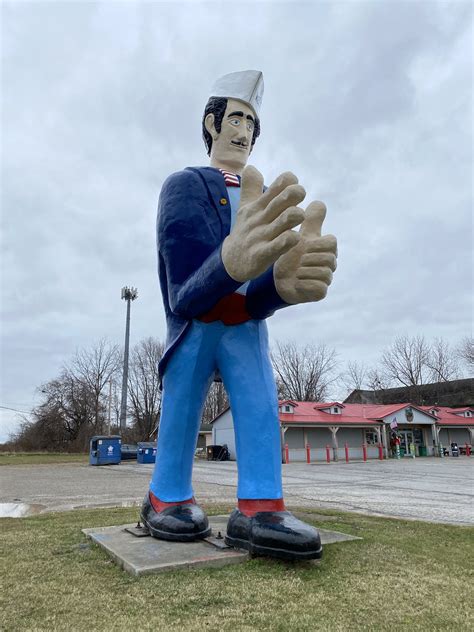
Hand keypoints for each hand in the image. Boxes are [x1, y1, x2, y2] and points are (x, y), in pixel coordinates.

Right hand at [222, 165, 305, 281]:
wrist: (231, 262)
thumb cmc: (244, 232)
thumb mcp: (245, 209)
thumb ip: (250, 188)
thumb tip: (250, 167)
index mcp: (259, 206)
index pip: (277, 185)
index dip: (289, 181)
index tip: (294, 185)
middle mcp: (261, 219)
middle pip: (283, 199)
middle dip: (295, 193)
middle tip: (300, 196)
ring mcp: (262, 236)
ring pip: (286, 219)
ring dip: (296, 215)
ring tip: (300, 216)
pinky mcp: (263, 254)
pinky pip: (281, 244)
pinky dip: (291, 239)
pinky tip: (295, 238)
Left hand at [274, 201, 336, 303]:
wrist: (280, 278)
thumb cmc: (292, 254)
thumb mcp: (300, 235)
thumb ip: (311, 220)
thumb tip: (319, 202)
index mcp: (327, 249)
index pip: (331, 241)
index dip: (314, 243)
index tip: (302, 245)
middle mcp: (330, 264)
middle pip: (329, 258)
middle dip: (308, 258)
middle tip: (297, 260)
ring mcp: (326, 279)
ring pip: (323, 273)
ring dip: (304, 271)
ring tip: (295, 271)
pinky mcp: (320, 293)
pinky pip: (318, 288)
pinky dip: (304, 284)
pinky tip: (296, 281)